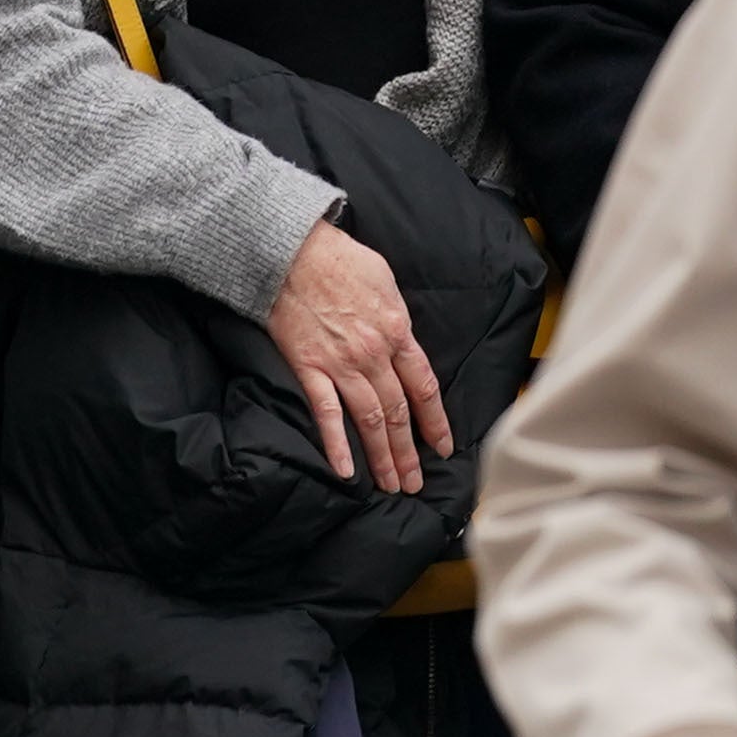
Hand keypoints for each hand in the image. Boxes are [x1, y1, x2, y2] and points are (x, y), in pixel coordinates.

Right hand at [264, 217, 449, 492]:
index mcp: (398, 331)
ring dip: (382, 457)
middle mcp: (374, 354)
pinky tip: (346, 471)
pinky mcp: (309, 368)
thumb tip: (405, 339)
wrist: (293, 251)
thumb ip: (397, 317)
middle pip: (399, 412)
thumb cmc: (340, 258)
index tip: (443, 447)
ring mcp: (341, 364)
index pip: (424, 387)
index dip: (435, 421)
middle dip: (409, 452)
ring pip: (370, 420)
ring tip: (391, 485)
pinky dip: (336, 445)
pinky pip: (326, 414)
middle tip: (416, 483)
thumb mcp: (385, 281)